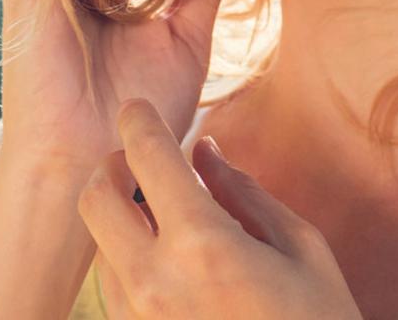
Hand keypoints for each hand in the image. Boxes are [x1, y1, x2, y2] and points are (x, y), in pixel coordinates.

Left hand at [77, 98, 364, 319]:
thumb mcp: (303, 250)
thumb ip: (245, 193)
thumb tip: (204, 152)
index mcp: (201, 245)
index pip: (145, 155)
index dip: (139, 120)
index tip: (139, 108)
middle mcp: (153, 282)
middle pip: (94, 198)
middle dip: (112, 168)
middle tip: (145, 163)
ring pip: (100, 245)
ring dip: (122, 218)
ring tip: (165, 216)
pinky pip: (115, 289)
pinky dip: (130, 262)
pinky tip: (172, 265)